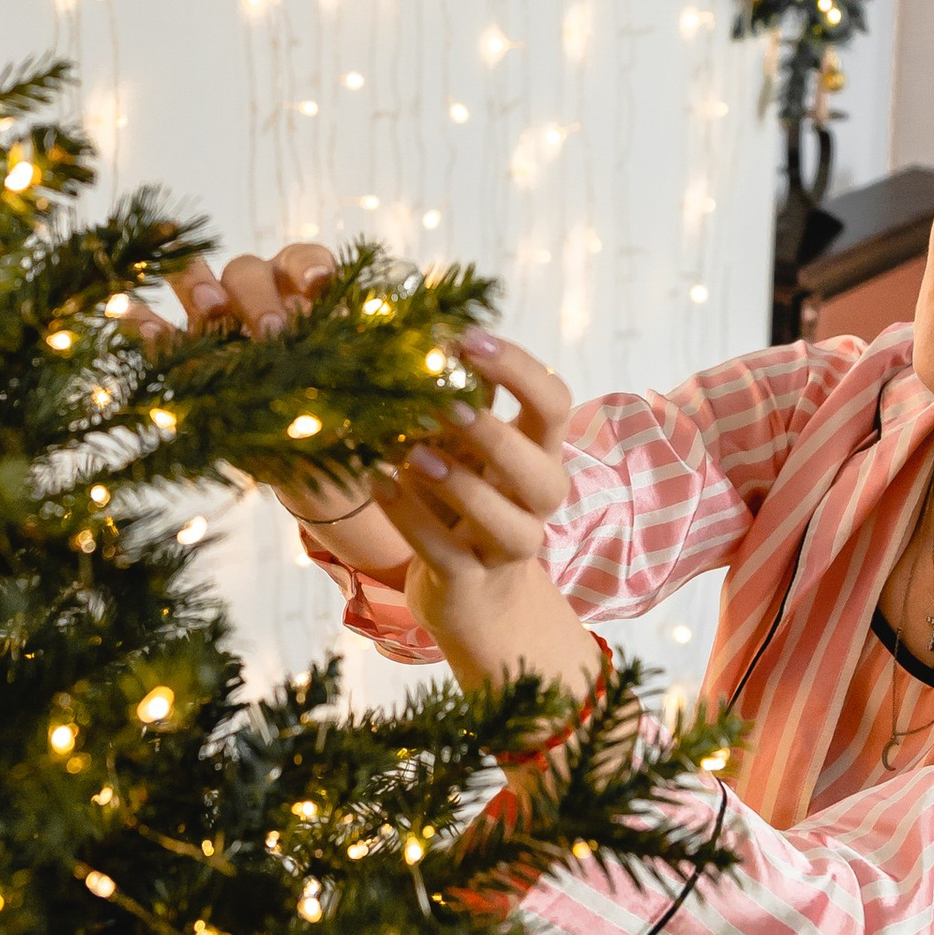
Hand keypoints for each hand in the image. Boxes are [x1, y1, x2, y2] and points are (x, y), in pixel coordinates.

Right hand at [131, 244, 385, 539]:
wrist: (327, 473)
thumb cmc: (362, 421)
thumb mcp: (388, 395)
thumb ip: (403, 368)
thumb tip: (457, 349)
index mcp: (308, 294)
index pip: (305, 261)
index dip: (311, 269)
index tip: (323, 290)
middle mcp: (258, 297)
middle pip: (246, 270)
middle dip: (258, 295)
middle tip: (271, 333)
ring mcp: (216, 325)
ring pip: (196, 281)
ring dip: (199, 288)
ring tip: (210, 313)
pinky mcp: (185, 361)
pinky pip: (156, 334)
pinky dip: (142, 322)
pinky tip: (130, 315)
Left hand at [375, 333, 601, 697]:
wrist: (473, 598)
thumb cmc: (465, 507)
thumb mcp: (467, 452)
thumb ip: (458, 405)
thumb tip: (424, 336)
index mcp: (540, 455)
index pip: (554, 404)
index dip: (519, 369)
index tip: (467, 338)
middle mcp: (536, 502)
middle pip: (540, 469)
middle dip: (493, 434)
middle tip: (441, 401)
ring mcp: (508, 547)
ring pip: (504, 520)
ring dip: (458, 484)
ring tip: (412, 453)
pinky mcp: (470, 582)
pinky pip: (446, 553)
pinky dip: (411, 518)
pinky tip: (378, 484)